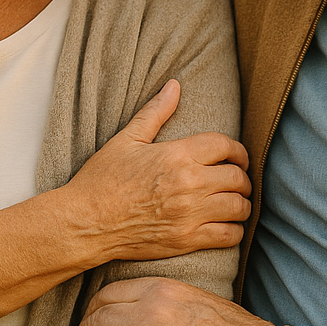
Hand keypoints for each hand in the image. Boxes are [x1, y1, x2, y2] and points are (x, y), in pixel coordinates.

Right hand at [60, 80, 251, 261]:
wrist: (84, 222)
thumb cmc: (102, 179)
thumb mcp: (127, 139)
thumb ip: (155, 112)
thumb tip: (174, 85)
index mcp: (177, 155)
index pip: (225, 146)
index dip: (238, 150)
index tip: (237, 157)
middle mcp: (188, 183)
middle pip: (237, 177)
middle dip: (242, 178)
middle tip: (238, 181)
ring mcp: (189, 214)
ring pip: (238, 207)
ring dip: (241, 204)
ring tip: (235, 202)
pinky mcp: (186, 240)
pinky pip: (228, 236)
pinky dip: (235, 230)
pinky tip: (227, 225)